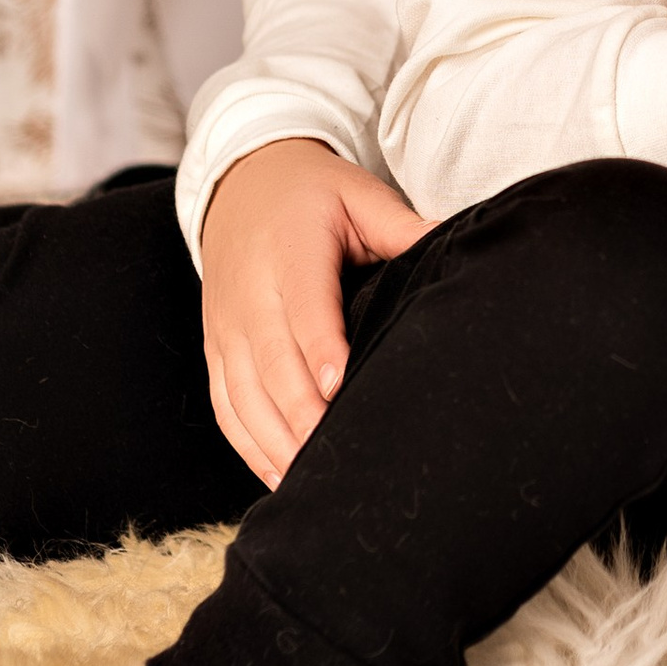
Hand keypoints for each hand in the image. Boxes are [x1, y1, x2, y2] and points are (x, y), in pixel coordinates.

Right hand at [199, 138, 431, 490]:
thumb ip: (401, 225)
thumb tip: (450, 239)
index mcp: (290, 252)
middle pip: (272, 363)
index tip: (339, 388)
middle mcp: (250, 294)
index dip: (320, 349)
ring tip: (307, 481)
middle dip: (300, 413)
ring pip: (243, 394)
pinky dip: (249, 444)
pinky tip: (278, 476)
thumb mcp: (358, 195)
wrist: (240, 184)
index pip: (304, 307)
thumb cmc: (313, 195)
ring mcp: (226, 326)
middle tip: (332, 456)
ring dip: (273, 440)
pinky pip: (226, 405)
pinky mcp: (216, 349)